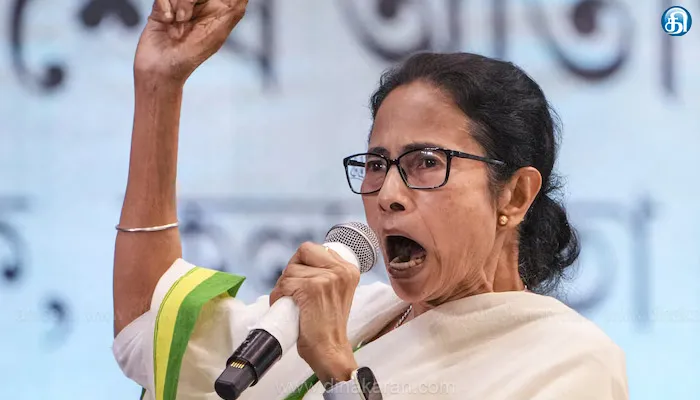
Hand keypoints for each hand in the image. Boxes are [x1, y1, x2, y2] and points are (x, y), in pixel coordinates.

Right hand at [134, 0, 247, 82]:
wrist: (162, 69)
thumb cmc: (191, 55)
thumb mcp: (218, 33)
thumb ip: (234, 11)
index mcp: (218, 9)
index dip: (214, 0)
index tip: (203, 7)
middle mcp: (199, 4)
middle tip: (185, 18)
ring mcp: (180, 4)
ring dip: (180, 5)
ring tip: (178, 22)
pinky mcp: (162, 6)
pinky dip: (165, 7)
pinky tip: (167, 21)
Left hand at [270, 242, 360, 385]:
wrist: (330, 350)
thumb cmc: (328, 326)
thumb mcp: (336, 292)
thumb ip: (326, 274)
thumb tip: (299, 262)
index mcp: (349, 269)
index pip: (314, 248)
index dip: (302, 263)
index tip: (302, 280)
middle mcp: (341, 270)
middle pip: (302, 252)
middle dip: (292, 271)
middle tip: (294, 291)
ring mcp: (327, 278)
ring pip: (290, 270)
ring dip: (284, 286)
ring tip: (292, 303)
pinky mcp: (312, 288)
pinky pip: (285, 283)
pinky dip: (279, 295)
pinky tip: (286, 306)